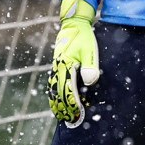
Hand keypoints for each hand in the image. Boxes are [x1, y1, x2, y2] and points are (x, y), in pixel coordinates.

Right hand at [48, 0, 99, 125]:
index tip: (77, 114)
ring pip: (53, 89)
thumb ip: (90, 65)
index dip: (72, 104)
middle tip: (70, 120)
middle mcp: (58, 68)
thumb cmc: (84, 37)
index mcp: (65, 66)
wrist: (74, 24)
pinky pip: (54, 83)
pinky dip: (55, 94)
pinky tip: (57, 101)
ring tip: (61, 115)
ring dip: (57, 103)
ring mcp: (56, 67)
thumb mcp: (90, 49)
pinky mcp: (57, 66)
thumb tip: (89, 81)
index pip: (67, 90)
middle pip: (58, 93)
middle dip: (64, 107)